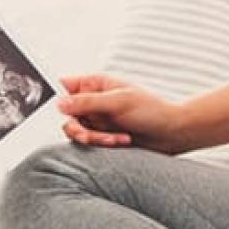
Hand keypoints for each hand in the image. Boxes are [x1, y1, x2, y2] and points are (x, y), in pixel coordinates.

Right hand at [56, 73, 185, 153]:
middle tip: (88, 135)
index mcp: (94, 83)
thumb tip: (59, 103)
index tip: (59, 110)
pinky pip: (90, 143)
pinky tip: (122, 141)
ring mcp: (96, 119)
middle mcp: (92, 101)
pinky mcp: (102, 136)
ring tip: (116, 138)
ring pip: (77, 131)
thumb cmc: (151, 110)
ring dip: (94, 138)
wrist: (172, 133)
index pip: (64, 86)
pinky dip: (103, 144)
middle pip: (66, 115)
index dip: (56, 97)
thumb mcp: (118, 102)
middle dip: (78, 127)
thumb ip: (87, 102)